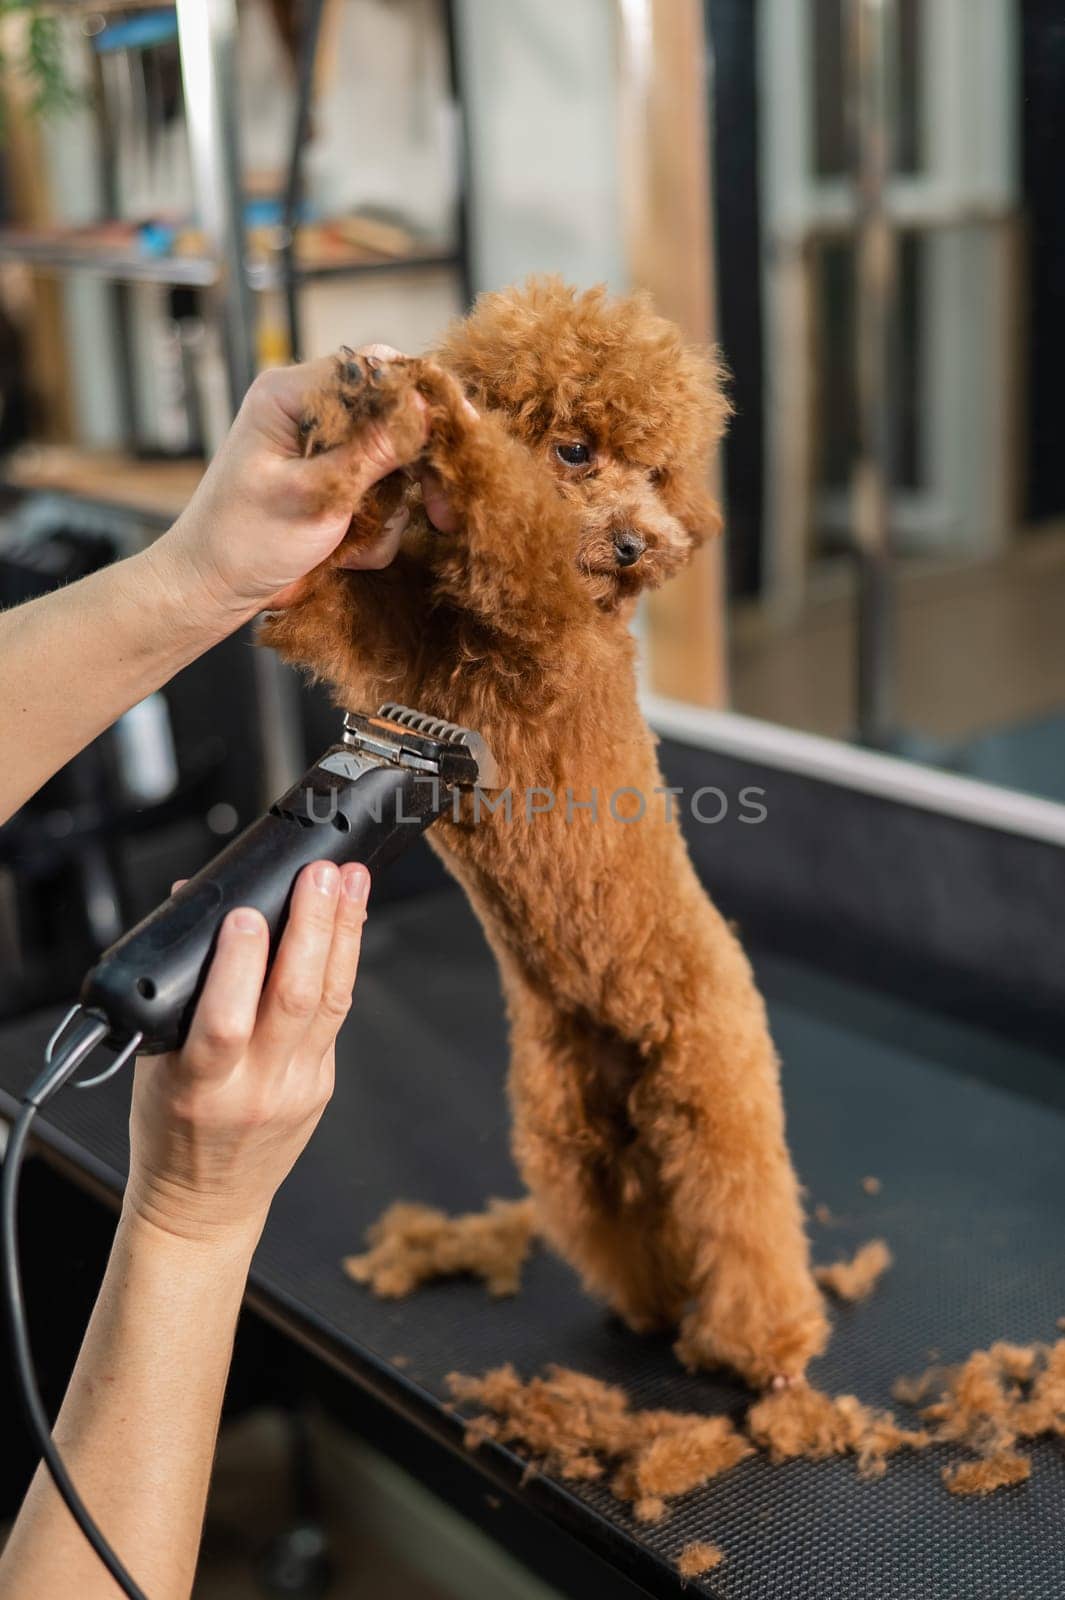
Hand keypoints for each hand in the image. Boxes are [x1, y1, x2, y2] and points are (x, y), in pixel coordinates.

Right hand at [124, 860, 369, 1247]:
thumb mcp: (152, 1065)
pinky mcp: (322, 1086)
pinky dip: (342, 965)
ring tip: (351, 883)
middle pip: (296, 999)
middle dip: (313, 928)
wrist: (204, 1206)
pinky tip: (347, 925)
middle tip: (322, 876)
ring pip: (331, 1002)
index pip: (225, 1022)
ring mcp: (296, 1088)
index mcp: (197, 1086)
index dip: (240, 967)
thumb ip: (177, 994)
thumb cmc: (169, 1130)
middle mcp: (253, 1088)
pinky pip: (336, 1017)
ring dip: (344, 934)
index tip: (247, 915)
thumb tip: (195, 904)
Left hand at [147, 346, 430, 628]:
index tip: (462, 430)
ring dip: (388, 514)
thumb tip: (426, 409)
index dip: (423, 396)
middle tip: (445, 513)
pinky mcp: (338, 487)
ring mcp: (328, 453)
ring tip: (354, 548)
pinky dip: (374, 534)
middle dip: (419, 468)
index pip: (373, 368)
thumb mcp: (313, 496)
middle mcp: (314, 414)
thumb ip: (371, 453)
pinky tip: (343, 556)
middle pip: (395, 417)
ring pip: (396, 467)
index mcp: (293, 394)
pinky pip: (383, 501)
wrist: (212, 590)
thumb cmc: (243, 541)